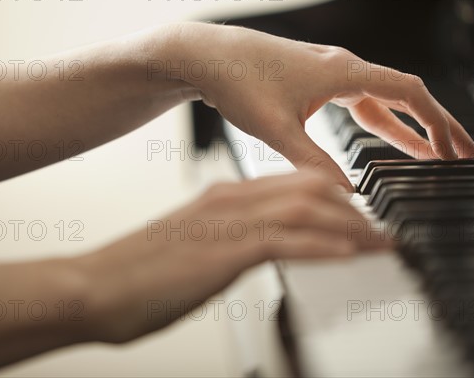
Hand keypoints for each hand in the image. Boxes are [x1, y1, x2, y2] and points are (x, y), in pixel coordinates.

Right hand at [76, 171, 392, 342]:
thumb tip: (259, 247)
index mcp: (223, 197)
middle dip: (353, 211)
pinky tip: (349, 254)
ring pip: (305, 213)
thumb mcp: (194, 245)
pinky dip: (322, 247)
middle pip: (308, 191)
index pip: (293, 186)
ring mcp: (225, 225)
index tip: (360, 216)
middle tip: (381, 230)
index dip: (335, 199)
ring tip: (379, 244)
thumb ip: (228, 238)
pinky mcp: (220, 254)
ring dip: (349, 228)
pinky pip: (283, 243)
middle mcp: (228, 201)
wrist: (92, 287)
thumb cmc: (138, 273)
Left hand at [177, 23, 473, 190]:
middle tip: (463, 154)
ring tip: (432, 155)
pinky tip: (385, 140)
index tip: (456, 151)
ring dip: (408, 128)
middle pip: (406, 96)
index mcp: (343, 72)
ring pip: (383, 102)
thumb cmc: (236, 79)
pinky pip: (360, 103)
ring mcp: (329, 75)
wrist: (206, 56)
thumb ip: (312, 162)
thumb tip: (345, 193)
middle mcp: (342, 68)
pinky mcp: (315, 83)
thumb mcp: (275, 128)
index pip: (409, 94)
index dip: (437, 124)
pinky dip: (380, 123)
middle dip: (437, 127)